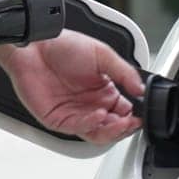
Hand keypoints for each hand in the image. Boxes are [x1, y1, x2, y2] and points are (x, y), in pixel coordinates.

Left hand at [0, 31, 146, 143]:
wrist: (35, 45)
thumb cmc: (63, 46)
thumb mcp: (103, 54)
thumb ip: (124, 73)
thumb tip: (142, 89)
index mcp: (104, 91)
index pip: (125, 112)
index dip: (135, 116)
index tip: (143, 115)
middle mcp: (90, 104)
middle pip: (113, 127)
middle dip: (125, 127)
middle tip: (133, 121)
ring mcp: (74, 112)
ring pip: (97, 133)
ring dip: (111, 131)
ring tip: (120, 122)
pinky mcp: (57, 118)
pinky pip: (76, 128)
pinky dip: (90, 124)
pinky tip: (99, 115)